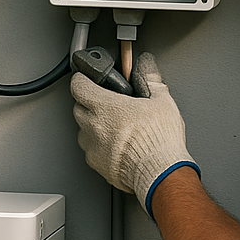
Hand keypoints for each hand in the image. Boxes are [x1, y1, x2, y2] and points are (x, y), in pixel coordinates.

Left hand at [71, 51, 196, 213]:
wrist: (160, 174)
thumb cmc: (159, 140)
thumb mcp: (161, 101)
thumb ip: (151, 79)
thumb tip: (147, 66)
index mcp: (104, 106)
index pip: (78, 85)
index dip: (82, 80)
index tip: (87, 79)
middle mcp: (93, 126)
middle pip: (78, 107)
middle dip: (89, 103)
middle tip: (106, 103)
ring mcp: (93, 147)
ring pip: (83, 130)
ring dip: (93, 126)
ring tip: (114, 126)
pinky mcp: (97, 164)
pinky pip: (91, 151)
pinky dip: (99, 146)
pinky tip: (117, 145)